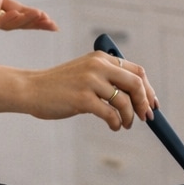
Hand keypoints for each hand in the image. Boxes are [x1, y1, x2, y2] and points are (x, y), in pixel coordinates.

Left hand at [0, 0, 58, 31]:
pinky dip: (6, 21)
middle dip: (35, 23)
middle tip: (52, 25)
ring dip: (25, 22)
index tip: (49, 19)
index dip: (33, 15)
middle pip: (17, 20)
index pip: (18, 10)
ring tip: (40, 18)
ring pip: (8, 24)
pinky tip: (18, 16)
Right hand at [26, 51, 158, 130]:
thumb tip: (137, 98)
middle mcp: (98, 66)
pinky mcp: (82, 98)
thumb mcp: (86, 74)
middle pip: (136, 84)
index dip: (149, 89)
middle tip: (145, 118)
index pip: (137, 71)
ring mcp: (90, 81)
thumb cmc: (59, 86)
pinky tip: (113, 126)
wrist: (31, 89)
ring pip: (124, 101)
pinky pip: (110, 114)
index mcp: (101, 58)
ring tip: (125, 124)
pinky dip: (116, 123)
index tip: (152, 104)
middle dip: (144, 103)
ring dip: (130, 117)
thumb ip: (108, 79)